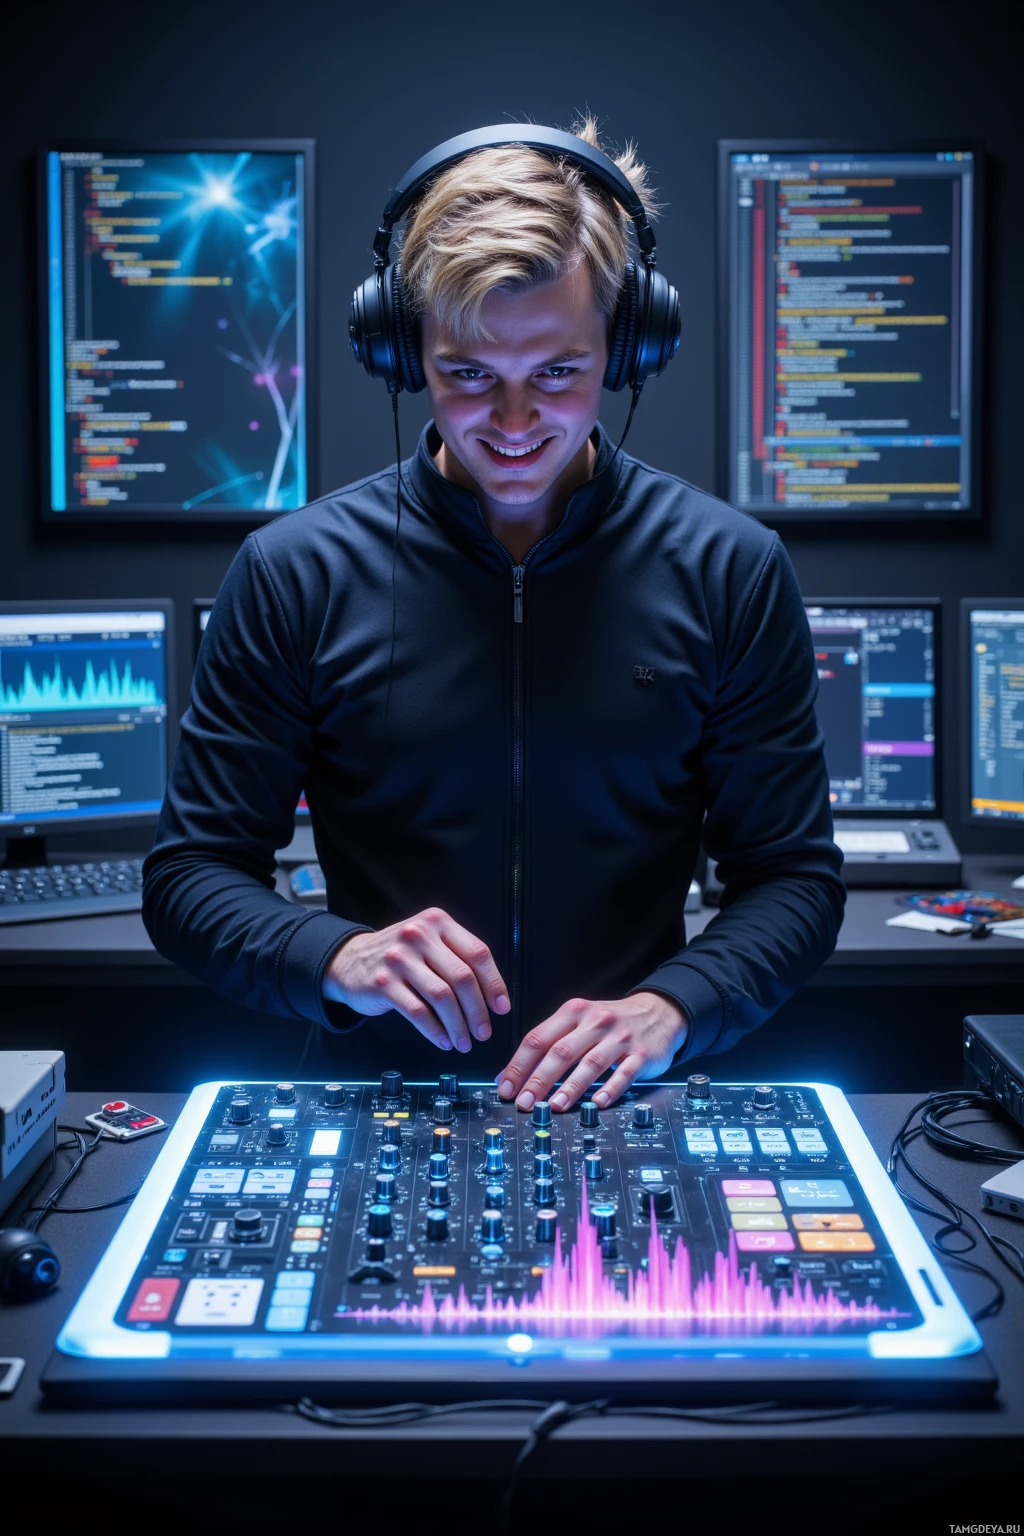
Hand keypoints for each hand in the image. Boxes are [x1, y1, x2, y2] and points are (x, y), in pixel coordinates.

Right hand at [323, 907, 509, 1052]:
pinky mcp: (383, 983)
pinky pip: (418, 1012)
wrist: (348, 960)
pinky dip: (435, 1031)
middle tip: (484, 1032)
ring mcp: (399, 958)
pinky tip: (443, 1041)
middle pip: (462, 977)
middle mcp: (419, 935)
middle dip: (478, 1011)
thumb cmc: (399, 955)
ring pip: (442, 997)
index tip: (502, 1008)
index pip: (477, 953)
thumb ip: (457, 957)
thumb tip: (493, 995)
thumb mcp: (428, 941)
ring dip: (458, 1026)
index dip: (494, 984)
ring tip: (464, 1042)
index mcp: (437, 922)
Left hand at [496, 991, 687, 1110]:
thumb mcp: (579, 1021)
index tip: (506, 1088)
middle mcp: (596, 1022)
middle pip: (560, 1052)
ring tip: (555, 1106)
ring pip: (590, 1064)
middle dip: (538, 1080)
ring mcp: (620, 1038)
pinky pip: (624, 1074)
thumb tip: (512, 1074)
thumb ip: (549, 1042)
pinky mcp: (641, 1054)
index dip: (519, 1065)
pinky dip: (609, 1090)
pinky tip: (598, 1103)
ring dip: (570, 1088)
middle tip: (525, 1103)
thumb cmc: (611, 1022)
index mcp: (574, 1012)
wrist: (658, 1012)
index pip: (538, 1038)